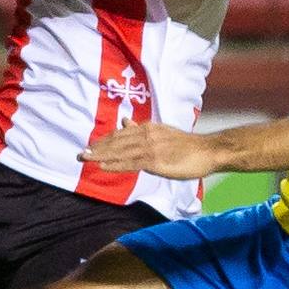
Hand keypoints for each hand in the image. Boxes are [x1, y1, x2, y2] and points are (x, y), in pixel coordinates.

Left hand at [79, 121, 223, 179]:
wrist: (208, 151)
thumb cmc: (186, 145)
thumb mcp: (161, 132)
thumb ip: (141, 130)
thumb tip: (125, 122)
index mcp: (147, 129)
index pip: (120, 135)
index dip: (104, 141)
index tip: (89, 146)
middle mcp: (146, 136)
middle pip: (116, 142)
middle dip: (97, 148)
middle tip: (80, 154)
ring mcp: (151, 148)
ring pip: (120, 151)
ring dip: (101, 155)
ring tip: (85, 158)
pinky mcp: (156, 161)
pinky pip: (131, 163)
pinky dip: (116, 164)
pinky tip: (103, 166)